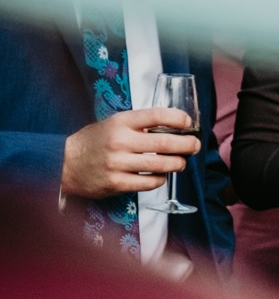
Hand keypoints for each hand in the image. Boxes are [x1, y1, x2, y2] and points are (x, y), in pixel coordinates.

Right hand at [60, 107, 197, 198]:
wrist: (64, 162)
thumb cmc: (95, 141)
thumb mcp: (114, 123)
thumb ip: (139, 124)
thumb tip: (175, 126)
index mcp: (121, 122)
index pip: (156, 115)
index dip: (178, 118)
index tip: (188, 123)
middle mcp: (120, 141)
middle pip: (165, 143)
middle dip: (187, 145)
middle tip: (194, 146)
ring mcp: (118, 163)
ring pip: (161, 165)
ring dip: (178, 164)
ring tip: (180, 162)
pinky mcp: (116, 183)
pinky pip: (149, 183)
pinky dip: (161, 179)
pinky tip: (160, 175)